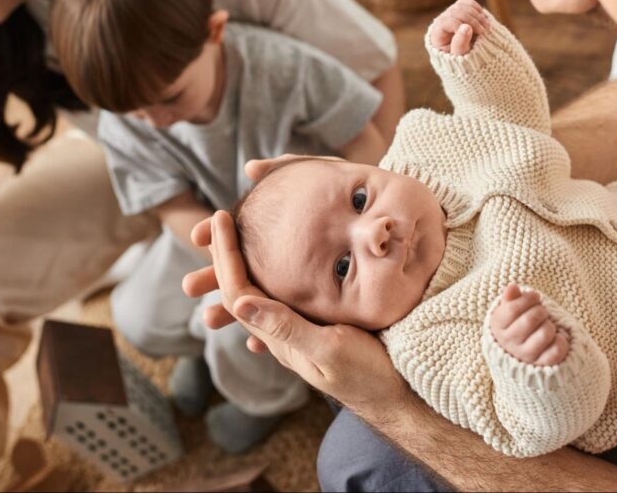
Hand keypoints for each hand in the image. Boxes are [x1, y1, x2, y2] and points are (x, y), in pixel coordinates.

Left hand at [184, 211, 408, 411]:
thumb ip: (287, 328)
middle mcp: (283, 336)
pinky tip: (274, 269)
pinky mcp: (317, 331)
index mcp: (281, 337)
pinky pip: (282, 302)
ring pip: (258, 296)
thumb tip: (239, 303)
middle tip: (218, 220)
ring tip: (234, 241)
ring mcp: (299, 335)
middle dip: (223, 256)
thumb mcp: (330, 349)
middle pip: (239, 291)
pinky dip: (270, 279)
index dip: (225, 254)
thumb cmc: (369, 375)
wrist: (398, 397)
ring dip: (241, 267)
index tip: (221, 218)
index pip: (237, 290)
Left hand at [427, 0, 490, 54]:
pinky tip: (483, 17)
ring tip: (486, 26)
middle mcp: (440, 23)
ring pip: (460, 5)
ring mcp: (449, 16)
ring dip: (476, 14)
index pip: (446, 21)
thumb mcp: (460, 56)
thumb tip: (466, 26)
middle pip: (455, 12)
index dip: (462, 25)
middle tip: (484, 30)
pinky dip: (475, 8)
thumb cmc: (461, 61)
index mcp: (437, 35)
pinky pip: (465, 2)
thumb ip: (460, 43)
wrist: (467, 60)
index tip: (477, 33)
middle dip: (472, 19)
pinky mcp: (458, 12)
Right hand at [489, 285, 569, 366]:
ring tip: (546, 325)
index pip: (512, 309)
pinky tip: (557, 336)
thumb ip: (510, 298)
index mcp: (499, 326)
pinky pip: (557, 351)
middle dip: (540, 310)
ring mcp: (525, 354)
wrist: (517, 350)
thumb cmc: (515, 323)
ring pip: (545, 334)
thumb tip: (513, 288)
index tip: (535, 297)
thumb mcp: (508, 309)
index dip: (528, 299)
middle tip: (541, 311)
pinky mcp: (541, 363)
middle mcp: (509, 342)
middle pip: (530, 320)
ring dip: (550, 325)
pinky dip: (561, 340)